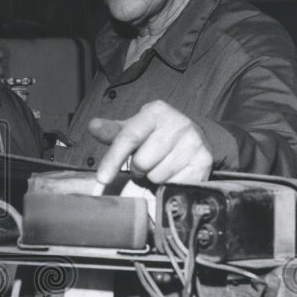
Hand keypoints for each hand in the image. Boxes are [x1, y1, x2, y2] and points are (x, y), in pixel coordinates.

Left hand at [88, 100, 212, 185]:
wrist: (192, 137)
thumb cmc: (154, 135)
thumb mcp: (133, 129)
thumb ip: (112, 132)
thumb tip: (93, 126)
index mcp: (156, 112)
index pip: (130, 137)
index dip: (113, 159)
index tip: (102, 178)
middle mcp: (178, 123)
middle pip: (142, 162)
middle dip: (137, 169)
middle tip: (145, 162)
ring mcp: (193, 142)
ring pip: (156, 176)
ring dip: (152, 177)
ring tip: (159, 165)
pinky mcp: (204, 161)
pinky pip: (173, 184)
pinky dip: (167, 184)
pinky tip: (172, 172)